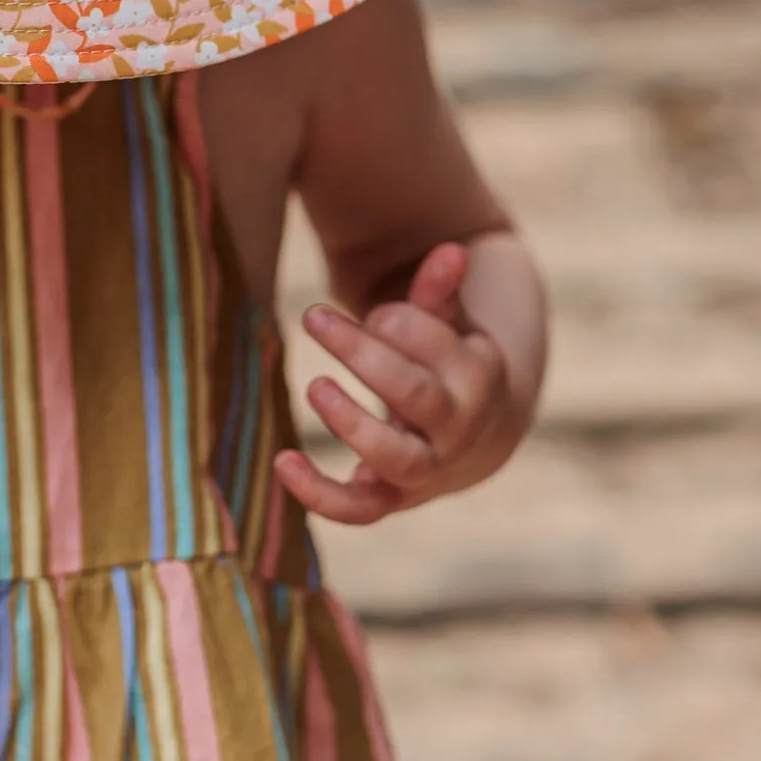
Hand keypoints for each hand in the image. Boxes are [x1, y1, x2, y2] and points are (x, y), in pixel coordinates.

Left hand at [274, 242, 516, 523]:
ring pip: (397, 458)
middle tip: (314, 316)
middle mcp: (458, 429)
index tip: (373, 311)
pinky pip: (360, 510)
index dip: (398, 323)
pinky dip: (321, 494)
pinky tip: (281, 462)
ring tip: (314, 384)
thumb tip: (452, 250)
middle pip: (416, 395)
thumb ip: (439, 291)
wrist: (476, 439)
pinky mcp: (393, 499)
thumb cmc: (448, 364)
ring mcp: (428, 470)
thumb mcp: (448, 326)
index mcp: (478, 377)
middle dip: (364, 355)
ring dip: (352, 424)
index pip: (437, 346)